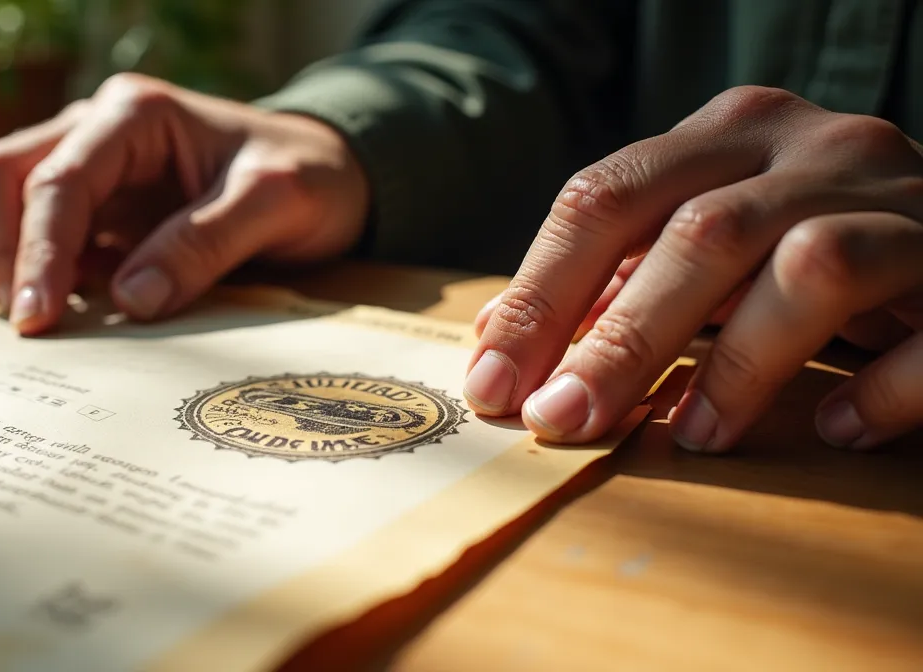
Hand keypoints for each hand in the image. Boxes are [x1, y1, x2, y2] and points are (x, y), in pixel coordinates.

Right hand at [0, 73, 369, 334]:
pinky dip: (24, 273)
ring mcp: (85, 168)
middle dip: (1, 253)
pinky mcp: (89, 210)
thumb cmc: (307, 177)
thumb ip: (204, 244)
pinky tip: (65, 310)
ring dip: (2, 262)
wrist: (328, 177)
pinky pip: (25, 235)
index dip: (39, 252)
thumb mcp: (276, 203)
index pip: (59, 180)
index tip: (37, 320)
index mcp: (134, 116)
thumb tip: (130, 301)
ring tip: (48, 320)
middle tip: (32, 327)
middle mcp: (94, 130)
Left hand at [467, 86, 922, 452]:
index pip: (607, 198)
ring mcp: (903, 202)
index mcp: (731, 132)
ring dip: (737, 366)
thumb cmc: (814, 236)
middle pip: (697, 236)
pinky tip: (837, 428)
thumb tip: (498, 338)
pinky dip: (880, 389)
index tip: (491, 381)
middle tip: (560, 422)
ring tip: (691, 436)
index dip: (539, 293)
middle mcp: (816, 149)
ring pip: (808, 268)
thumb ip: (619, 273)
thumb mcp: (711, 234)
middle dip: (617, 340)